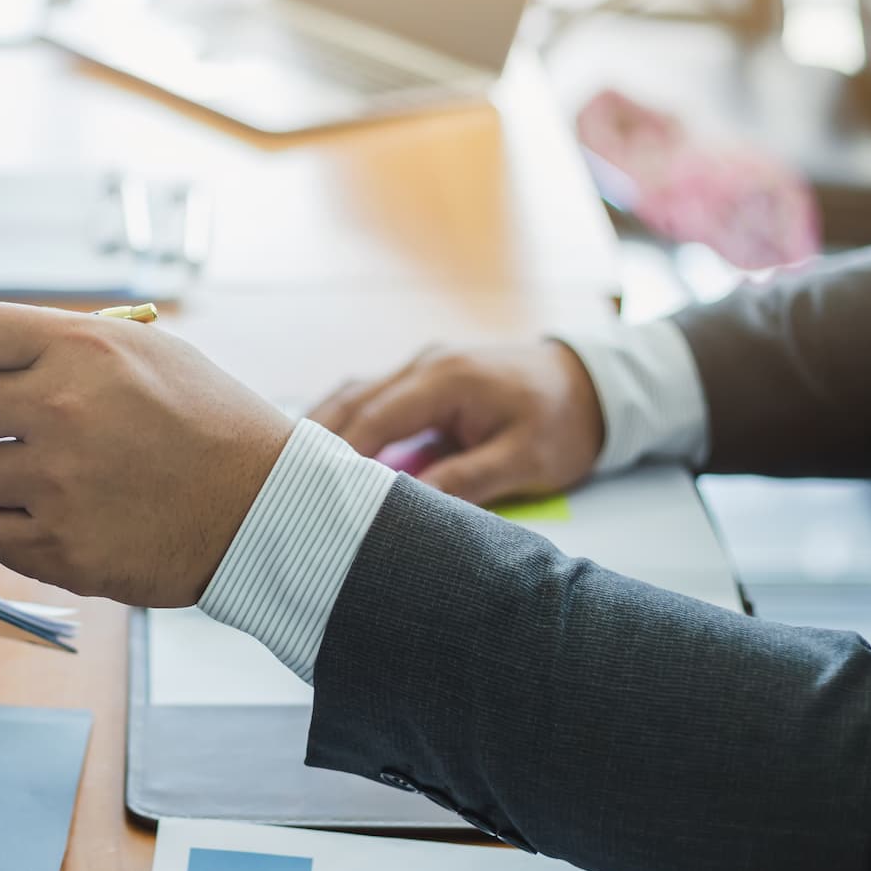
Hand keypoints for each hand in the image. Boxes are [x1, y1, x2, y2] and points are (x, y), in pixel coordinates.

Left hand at [0, 302, 292, 608]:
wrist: (267, 509)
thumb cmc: (208, 425)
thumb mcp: (146, 353)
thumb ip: (59, 348)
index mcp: (80, 349)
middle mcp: (60, 408)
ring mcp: (58, 482)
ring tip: (63, 480)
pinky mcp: (61, 547)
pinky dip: (19, 530)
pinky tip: (71, 520)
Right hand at [307, 342, 605, 505]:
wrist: (593, 383)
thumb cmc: (565, 422)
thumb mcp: (526, 459)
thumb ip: (466, 480)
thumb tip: (409, 507)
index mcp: (446, 378)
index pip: (376, 419)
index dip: (341, 458)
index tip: (312, 494)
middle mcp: (424, 364)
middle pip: (351, 400)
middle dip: (313, 442)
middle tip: (277, 482)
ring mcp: (421, 366)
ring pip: (353, 394)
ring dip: (322, 429)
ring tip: (286, 468)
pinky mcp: (424, 378)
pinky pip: (371, 397)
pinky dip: (344, 422)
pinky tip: (323, 451)